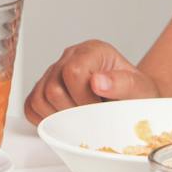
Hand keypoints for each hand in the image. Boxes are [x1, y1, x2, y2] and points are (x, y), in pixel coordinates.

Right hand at [23, 39, 160, 122]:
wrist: (133, 100)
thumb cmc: (136, 94)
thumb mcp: (140, 89)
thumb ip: (123, 83)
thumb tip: (98, 82)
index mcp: (93, 51)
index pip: (73, 72)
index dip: (84, 98)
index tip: (98, 109)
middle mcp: (71, 56)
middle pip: (53, 88)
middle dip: (72, 110)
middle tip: (90, 116)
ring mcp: (55, 71)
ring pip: (39, 98)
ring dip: (58, 117)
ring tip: (79, 118)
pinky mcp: (44, 87)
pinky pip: (31, 106)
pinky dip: (44, 118)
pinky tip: (64, 120)